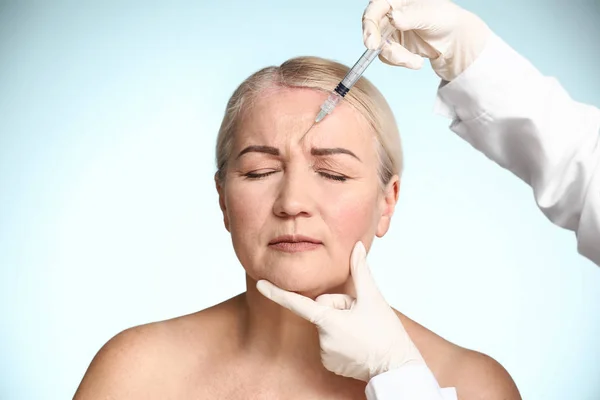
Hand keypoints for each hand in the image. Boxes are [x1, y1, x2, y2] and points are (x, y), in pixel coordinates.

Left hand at [256, 241, 423, 381]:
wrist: (397, 368)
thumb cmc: (386, 333)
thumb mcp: (373, 299)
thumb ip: (361, 271)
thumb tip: (357, 246)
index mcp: (328, 321)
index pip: (297, 303)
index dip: (276, 292)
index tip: (259, 283)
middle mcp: (322, 339)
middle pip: (323, 310)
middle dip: (340, 308)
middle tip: (361, 318)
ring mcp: (325, 354)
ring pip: (327, 326)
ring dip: (342, 324)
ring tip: (362, 332)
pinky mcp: (329, 364)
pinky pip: (329, 342)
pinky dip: (343, 340)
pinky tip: (358, 343)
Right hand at [362, 0, 490, 80]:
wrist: (454, 39)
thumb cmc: (445, 18)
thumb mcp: (431, 14)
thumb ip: (411, 16)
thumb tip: (394, 18)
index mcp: (395, 0)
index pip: (375, 10)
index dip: (370, 26)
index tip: (372, 43)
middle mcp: (388, 14)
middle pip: (372, 30)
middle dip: (382, 47)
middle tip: (395, 56)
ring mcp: (389, 32)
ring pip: (380, 47)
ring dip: (397, 57)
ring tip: (416, 62)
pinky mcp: (393, 47)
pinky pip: (387, 57)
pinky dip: (401, 62)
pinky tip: (416, 61)